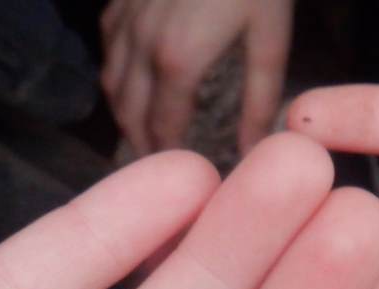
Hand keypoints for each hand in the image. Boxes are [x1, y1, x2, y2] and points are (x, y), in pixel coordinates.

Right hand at [100, 0, 291, 155]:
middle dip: (139, 144)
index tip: (179, 181)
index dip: (167, 160)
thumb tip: (255, 153)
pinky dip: (116, 70)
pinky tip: (133, 76)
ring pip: (109, 81)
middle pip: (127, 112)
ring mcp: (125, 18)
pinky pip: (107, 44)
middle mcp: (139, 45)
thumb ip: (260, 101)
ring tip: (142, 132)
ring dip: (123, 112)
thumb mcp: (270, 38)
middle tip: (157, 167)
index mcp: (177, 62)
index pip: (162, 130)